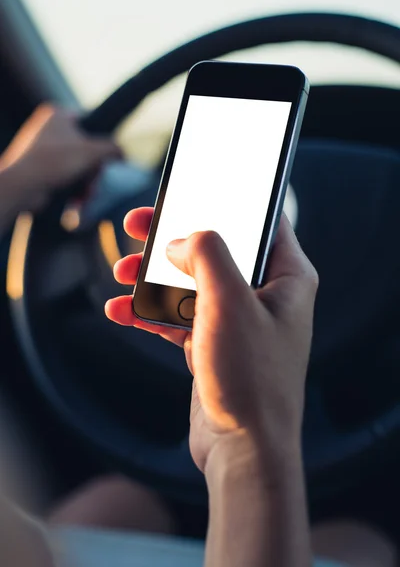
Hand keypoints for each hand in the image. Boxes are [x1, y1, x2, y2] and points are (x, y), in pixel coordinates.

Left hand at [1, 104, 119, 208]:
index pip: (91, 123)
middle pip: (87, 149)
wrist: (22, 186)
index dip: (101, 143)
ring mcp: (44, 150)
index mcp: (58, 115)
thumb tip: (124, 153)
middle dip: (94, 171)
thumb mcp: (92, 151)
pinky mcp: (42, 169)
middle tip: (94, 181)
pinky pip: (67, 177)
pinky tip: (78, 199)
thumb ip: (113, 148)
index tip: (105, 158)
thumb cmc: (53, 161)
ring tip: (86, 194)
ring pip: (78, 166)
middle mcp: (49, 129)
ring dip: (87, 182)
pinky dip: (74, 188)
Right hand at [105, 208, 317, 475]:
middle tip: (137, 225)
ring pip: (190, 283)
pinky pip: (177, 317)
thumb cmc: (251, 378)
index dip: (224, 202)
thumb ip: (208, 254)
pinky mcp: (213, 345)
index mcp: (287, 277)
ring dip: (153, 277)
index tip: (189, 191)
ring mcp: (237, 321)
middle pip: (214, 250)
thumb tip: (182, 239)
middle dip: (172, 239)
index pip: (261, 221)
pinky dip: (150, 312)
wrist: (244, 449)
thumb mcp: (230, 302)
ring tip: (121, 272)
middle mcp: (265, 296)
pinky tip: (120, 310)